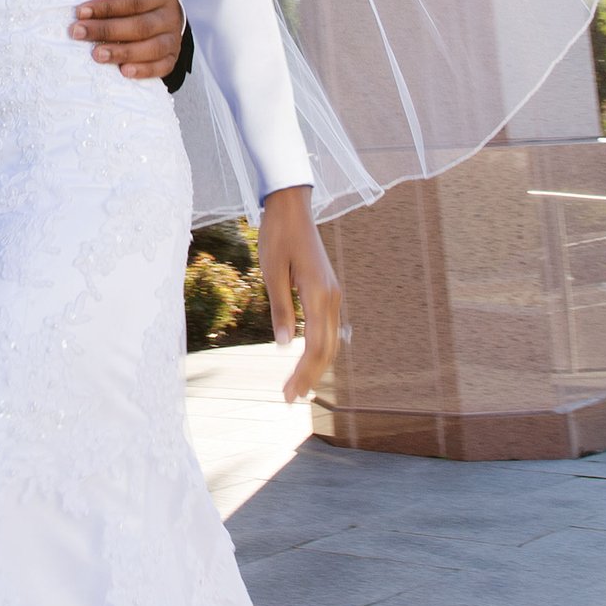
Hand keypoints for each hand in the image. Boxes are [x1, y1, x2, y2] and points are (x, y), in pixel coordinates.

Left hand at [71, 0, 183, 78]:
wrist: (163, 6)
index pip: (134, 1)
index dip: (107, 7)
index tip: (80, 11)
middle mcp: (169, 15)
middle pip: (140, 27)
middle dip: (107, 31)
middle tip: (78, 33)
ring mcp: (172, 38)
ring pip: (151, 49)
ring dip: (122, 53)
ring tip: (97, 55)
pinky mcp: (171, 56)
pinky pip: (162, 67)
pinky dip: (144, 71)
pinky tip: (123, 71)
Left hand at [258, 185, 342, 403]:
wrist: (292, 207)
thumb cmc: (278, 236)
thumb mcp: (272, 272)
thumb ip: (280, 309)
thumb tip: (282, 345)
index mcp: (319, 294)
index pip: (314, 346)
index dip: (302, 373)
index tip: (287, 393)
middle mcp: (332, 296)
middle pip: (326, 349)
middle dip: (310, 376)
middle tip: (292, 398)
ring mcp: (333, 293)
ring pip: (331, 340)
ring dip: (316, 365)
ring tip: (300, 385)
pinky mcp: (328, 289)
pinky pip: (329, 326)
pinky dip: (321, 347)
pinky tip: (310, 357)